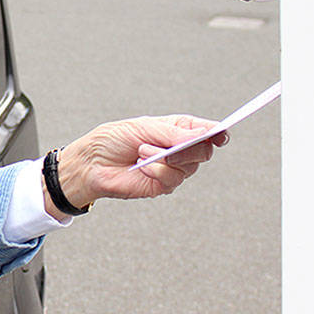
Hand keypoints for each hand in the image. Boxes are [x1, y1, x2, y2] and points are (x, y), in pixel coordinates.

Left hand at [45, 115, 226, 215]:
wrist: (92, 164)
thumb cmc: (113, 140)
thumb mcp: (143, 128)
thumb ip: (173, 133)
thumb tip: (202, 136)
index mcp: (177, 129)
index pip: (206, 130)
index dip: (217, 132)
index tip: (221, 133)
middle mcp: (179, 149)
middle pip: (205, 150)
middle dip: (190, 147)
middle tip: (168, 145)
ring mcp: (173, 168)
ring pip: (191, 166)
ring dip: (166, 158)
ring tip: (142, 152)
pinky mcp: (163, 185)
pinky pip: (172, 179)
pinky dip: (157, 171)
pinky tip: (141, 166)